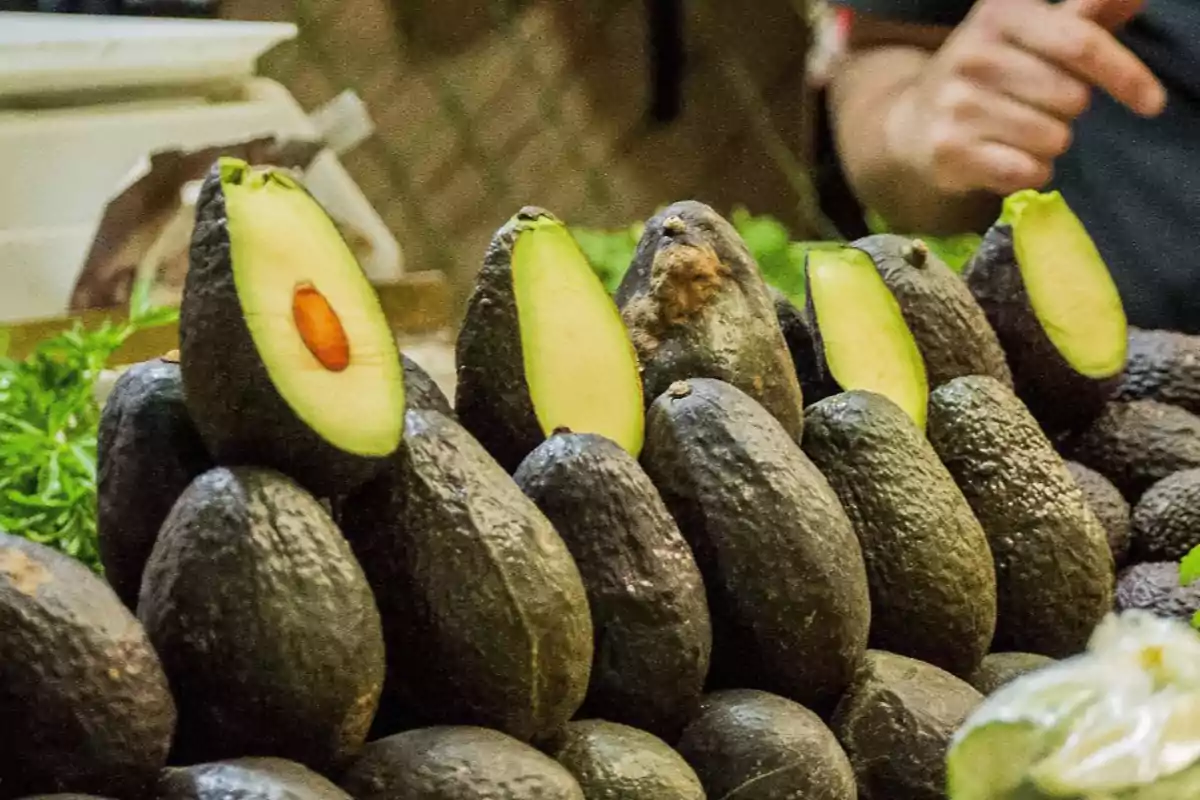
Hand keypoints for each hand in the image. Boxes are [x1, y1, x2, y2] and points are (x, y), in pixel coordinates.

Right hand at [885, 0, 1166, 196]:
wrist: (910, 124)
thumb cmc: (988, 76)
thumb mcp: (1029, 35)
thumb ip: (1084, 17)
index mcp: (1000, 15)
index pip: (1081, 45)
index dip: (1125, 75)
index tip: (1151, 103)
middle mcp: (973, 55)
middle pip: (1072, 99)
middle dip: (1067, 112)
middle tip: (1036, 109)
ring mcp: (957, 105)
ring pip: (1052, 139)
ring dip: (1048, 145)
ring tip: (1016, 134)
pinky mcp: (949, 151)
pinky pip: (1026, 171)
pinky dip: (1027, 172)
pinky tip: (1004, 158)